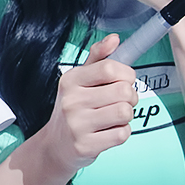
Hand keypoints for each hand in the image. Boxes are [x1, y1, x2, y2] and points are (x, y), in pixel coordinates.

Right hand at [32, 34, 137, 176]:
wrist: (55, 145)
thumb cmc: (73, 109)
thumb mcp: (80, 81)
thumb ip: (99, 58)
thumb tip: (115, 39)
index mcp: (71, 80)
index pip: (111, 68)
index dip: (126, 74)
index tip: (123, 80)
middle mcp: (72, 100)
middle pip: (123, 91)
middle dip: (130, 97)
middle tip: (119, 102)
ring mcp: (77, 124)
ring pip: (125, 112)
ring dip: (126, 116)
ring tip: (113, 117)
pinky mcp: (86, 145)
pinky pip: (122, 134)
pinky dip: (121, 133)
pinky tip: (108, 131)